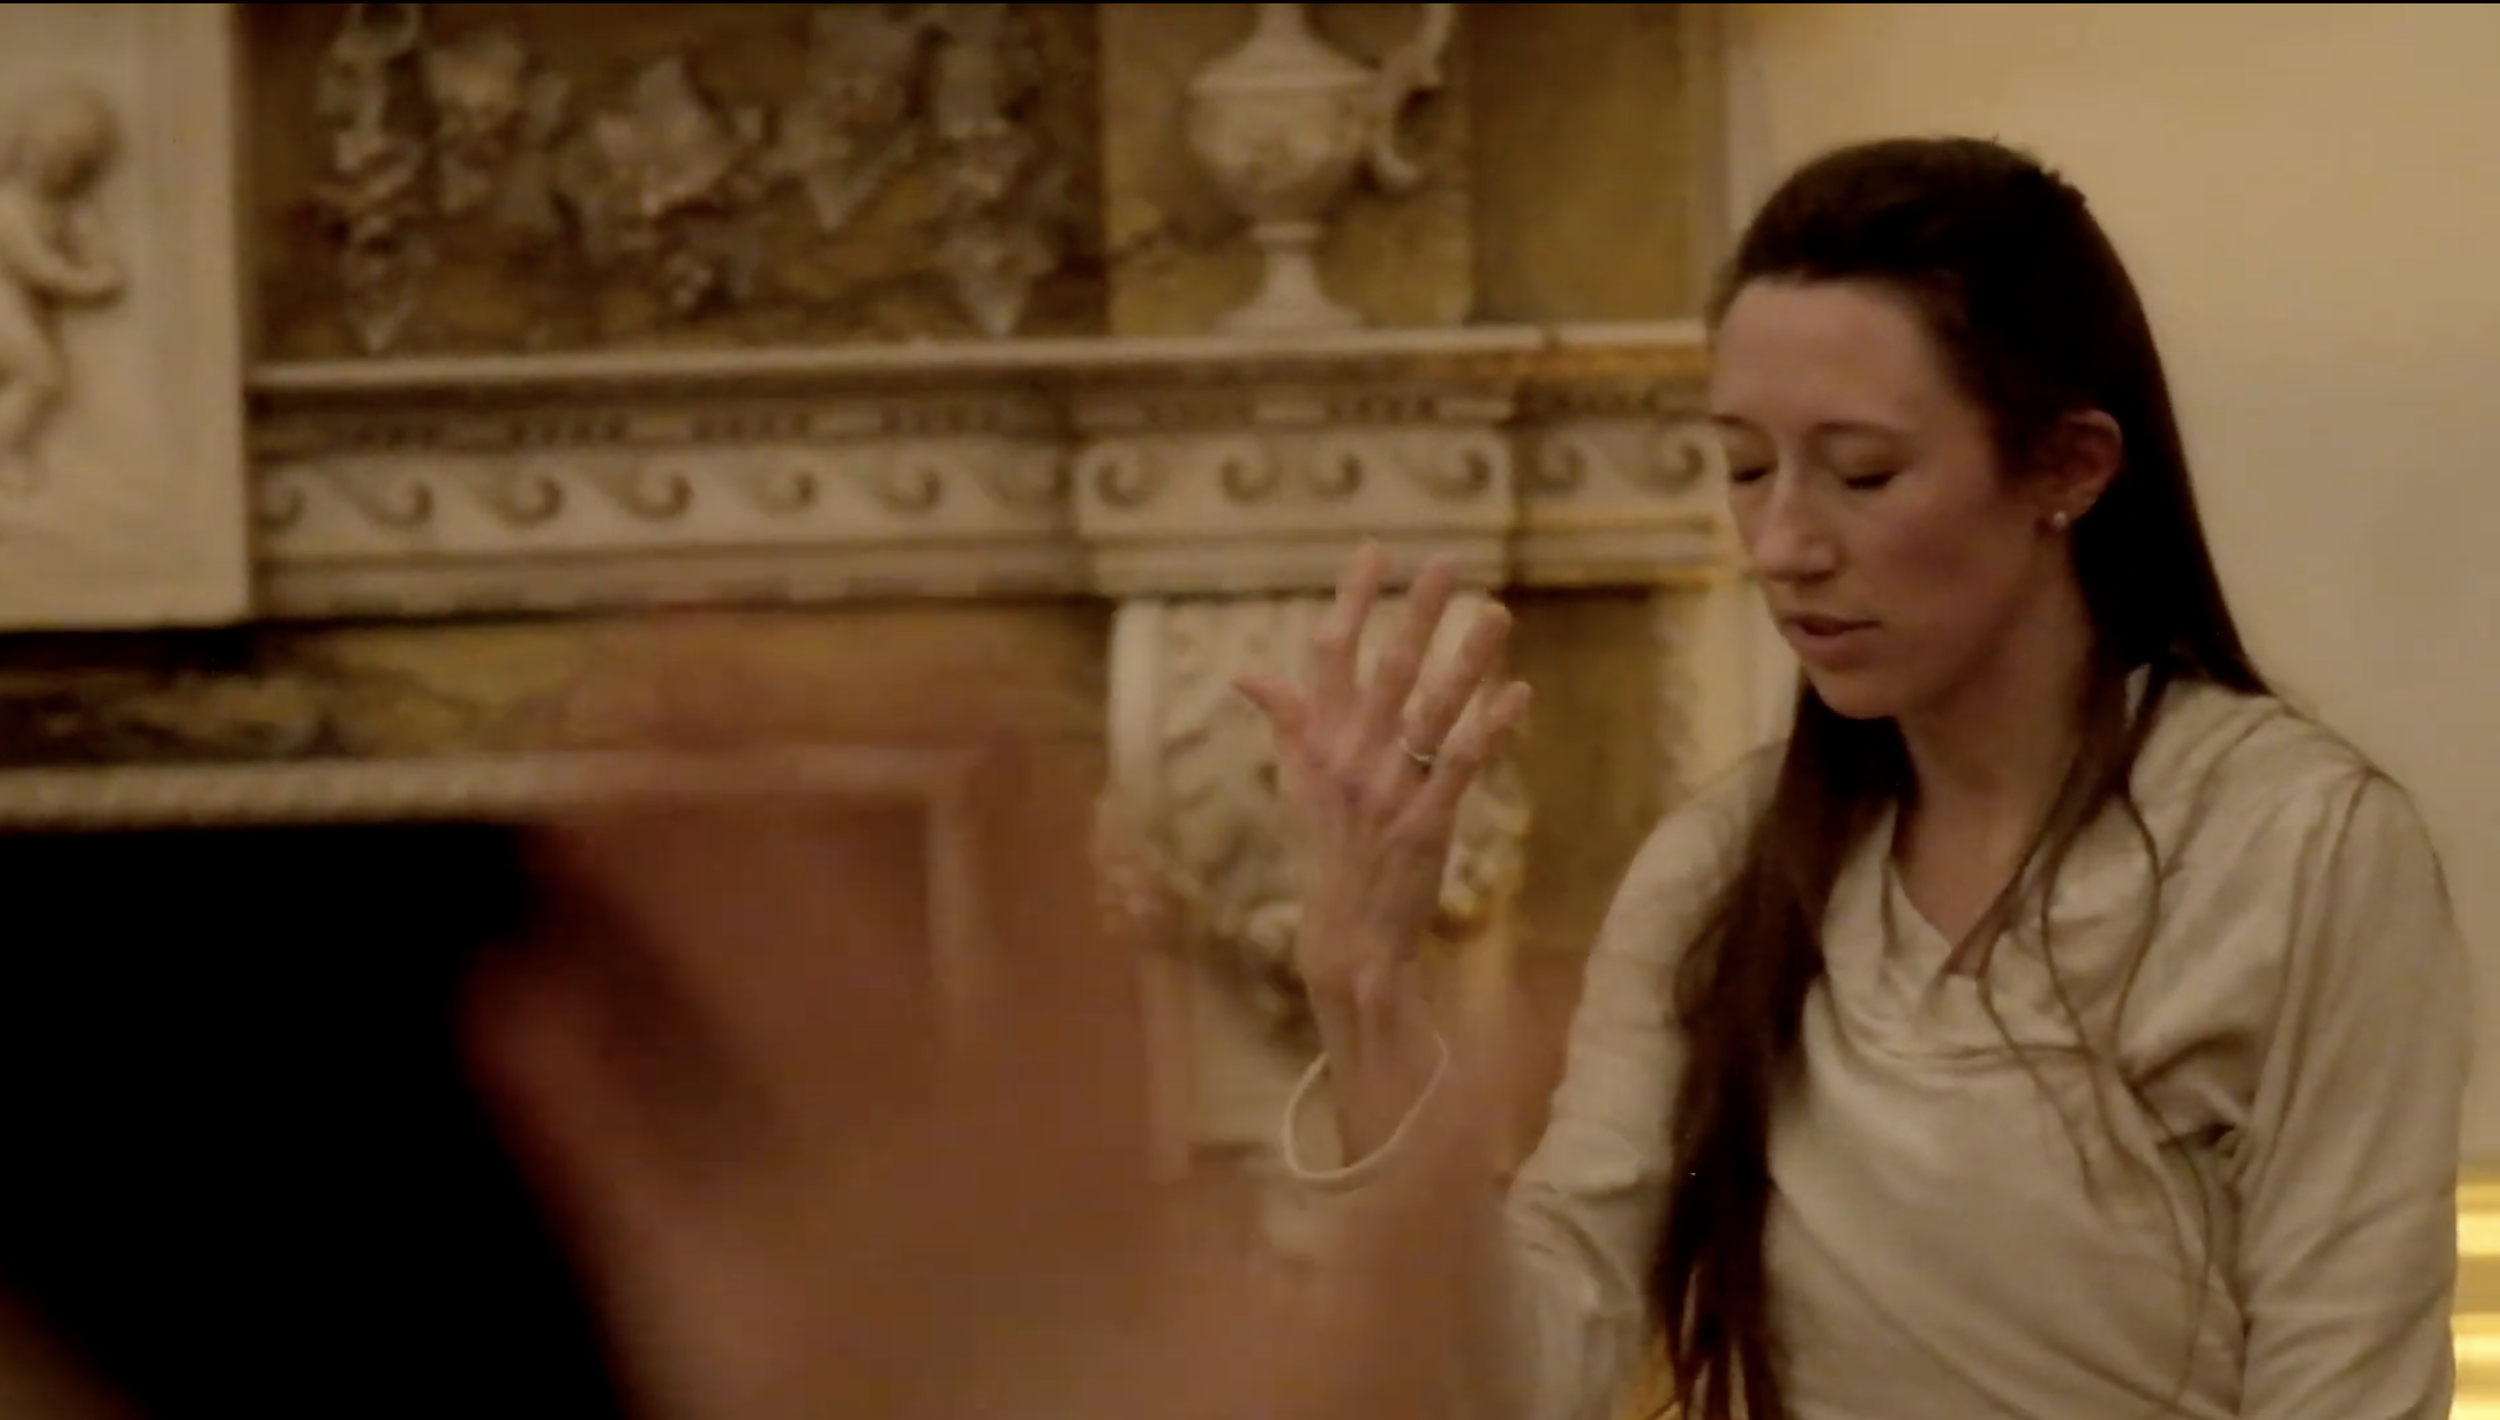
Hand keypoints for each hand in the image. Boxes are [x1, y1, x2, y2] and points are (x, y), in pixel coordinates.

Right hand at [461, 646, 1508, 1419]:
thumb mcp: (1396, 1309)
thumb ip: (1438, 1150)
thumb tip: (1505, 981)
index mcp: (1103, 1109)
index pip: (1034, 884)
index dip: (973, 755)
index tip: (919, 649)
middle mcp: (963, 1141)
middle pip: (855, 917)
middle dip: (772, 774)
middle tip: (690, 636)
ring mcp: (855, 1229)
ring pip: (742, 1024)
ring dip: (664, 895)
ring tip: (585, 762)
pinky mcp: (763, 1329)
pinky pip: (657, 1203)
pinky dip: (589, 1111)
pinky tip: (521, 1007)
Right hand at [1235, 544, 1531, 994]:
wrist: (1344, 934)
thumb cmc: (1322, 852)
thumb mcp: (1295, 783)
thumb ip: (1284, 721)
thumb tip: (1246, 672)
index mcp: (1317, 742)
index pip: (1329, 653)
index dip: (1352, 598)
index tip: (1374, 549)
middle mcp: (1351, 757)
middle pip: (1388, 668)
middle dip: (1416, 611)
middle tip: (1445, 560)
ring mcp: (1390, 788)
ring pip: (1435, 708)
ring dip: (1469, 658)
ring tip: (1496, 611)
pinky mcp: (1428, 820)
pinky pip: (1465, 762)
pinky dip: (1493, 725)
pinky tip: (1518, 691)